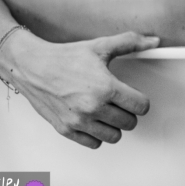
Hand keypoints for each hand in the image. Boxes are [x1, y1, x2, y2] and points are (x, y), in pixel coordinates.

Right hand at [6, 31, 157, 148]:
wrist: (32, 66)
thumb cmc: (65, 58)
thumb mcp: (101, 46)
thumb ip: (130, 43)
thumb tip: (153, 42)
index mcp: (106, 88)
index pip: (141, 106)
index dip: (141, 101)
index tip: (135, 97)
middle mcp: (93, 107)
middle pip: (129, 123)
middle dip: (129, 113)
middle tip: (120, 103)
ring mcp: (79, 121)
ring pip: (114, 137)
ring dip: (115, 126)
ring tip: (108, 112)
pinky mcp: (66, 129)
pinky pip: (93, 143)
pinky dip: (97, 134)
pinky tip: (94, 120)